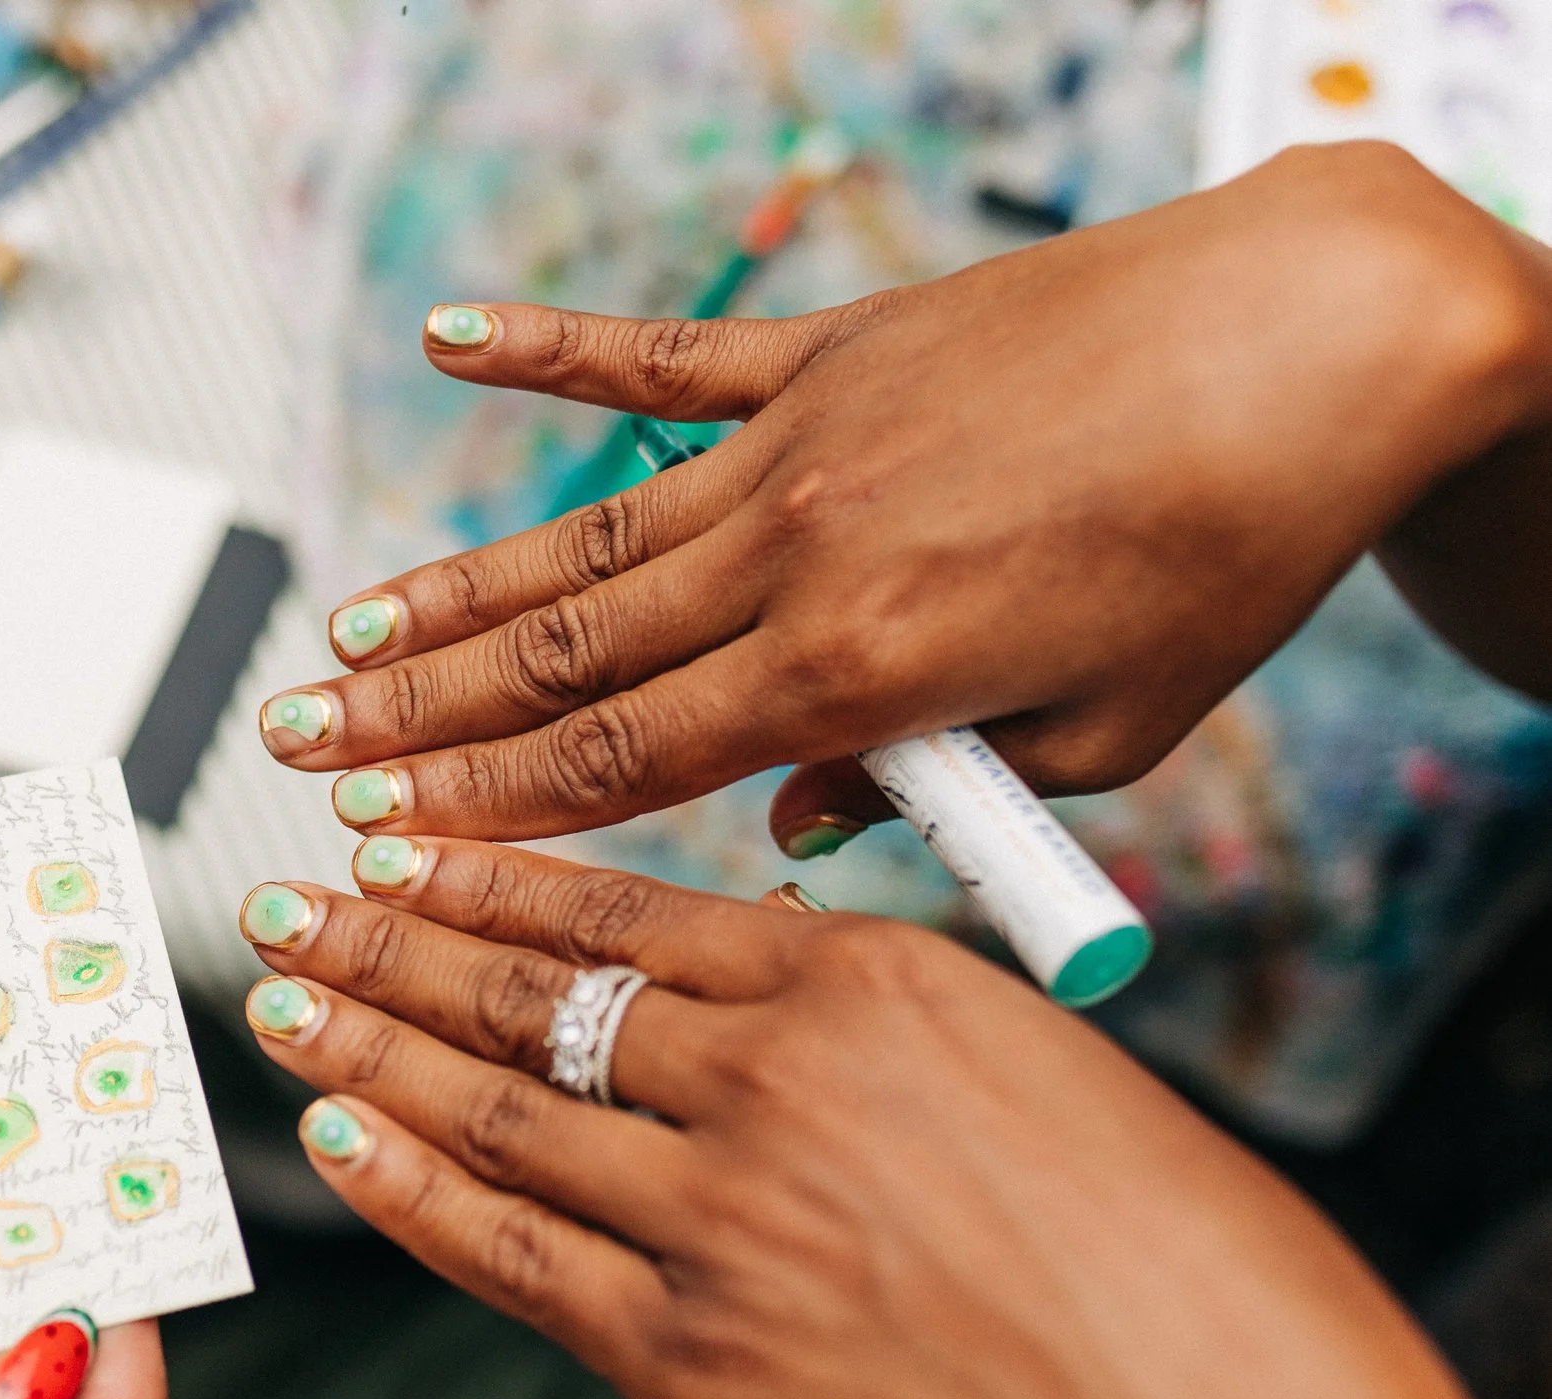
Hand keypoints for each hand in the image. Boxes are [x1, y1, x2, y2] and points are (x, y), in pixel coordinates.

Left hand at [232, 844, 1513, 1398]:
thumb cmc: (1155, 1246)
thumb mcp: (1011, 1052)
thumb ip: (854, 1010)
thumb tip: (731, 975)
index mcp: (862, 979)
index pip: (619, 906)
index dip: (486, 874)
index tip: (402, 845)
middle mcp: (771, 1077)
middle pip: (528, 991)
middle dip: (389, 941)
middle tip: (294, 903)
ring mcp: (720, 1214)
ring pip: (497, 1106)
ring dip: (371, 1045)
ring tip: (287, 996)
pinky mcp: (689, 1350)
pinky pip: (510, 1252)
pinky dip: (414, 1187)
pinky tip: (343, 1131)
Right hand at [255, 142, 1551, 855]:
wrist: (1316, 343)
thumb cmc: (1228, 552)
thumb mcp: (1103, 736)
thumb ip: (932, 792)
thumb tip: (802, 823)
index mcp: (863, 670)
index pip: (624, 762)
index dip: (489, 807)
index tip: (386, 838)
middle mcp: (797, 552)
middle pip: (562, 658)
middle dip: (419, 719)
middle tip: (301, 753)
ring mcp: (798, 436)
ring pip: (582, 538)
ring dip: (447, 594)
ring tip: (340, 638)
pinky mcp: (828, 346)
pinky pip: (657, 354)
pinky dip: (547, 351)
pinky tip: (447, 340)